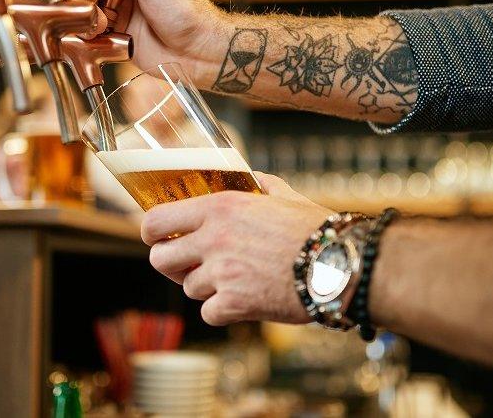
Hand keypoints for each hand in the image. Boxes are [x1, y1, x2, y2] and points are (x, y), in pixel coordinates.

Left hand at [140, 173, 332, 325]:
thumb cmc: (317, 230)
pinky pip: (208, 313)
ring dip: (205, 288)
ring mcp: (222, 273)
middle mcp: (214, 238)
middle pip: (160, 259)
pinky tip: (243, 301)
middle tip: (188, 265)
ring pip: (188, 288)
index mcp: (220, 207)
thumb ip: (260, 186)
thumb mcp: (284, 196)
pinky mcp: (235, 304)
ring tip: (233, 280)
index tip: (158, 238)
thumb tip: (253, 179)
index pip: (156, 220)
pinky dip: (222, 311)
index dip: (152, 233)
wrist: (341, 265)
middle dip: (171, 264)